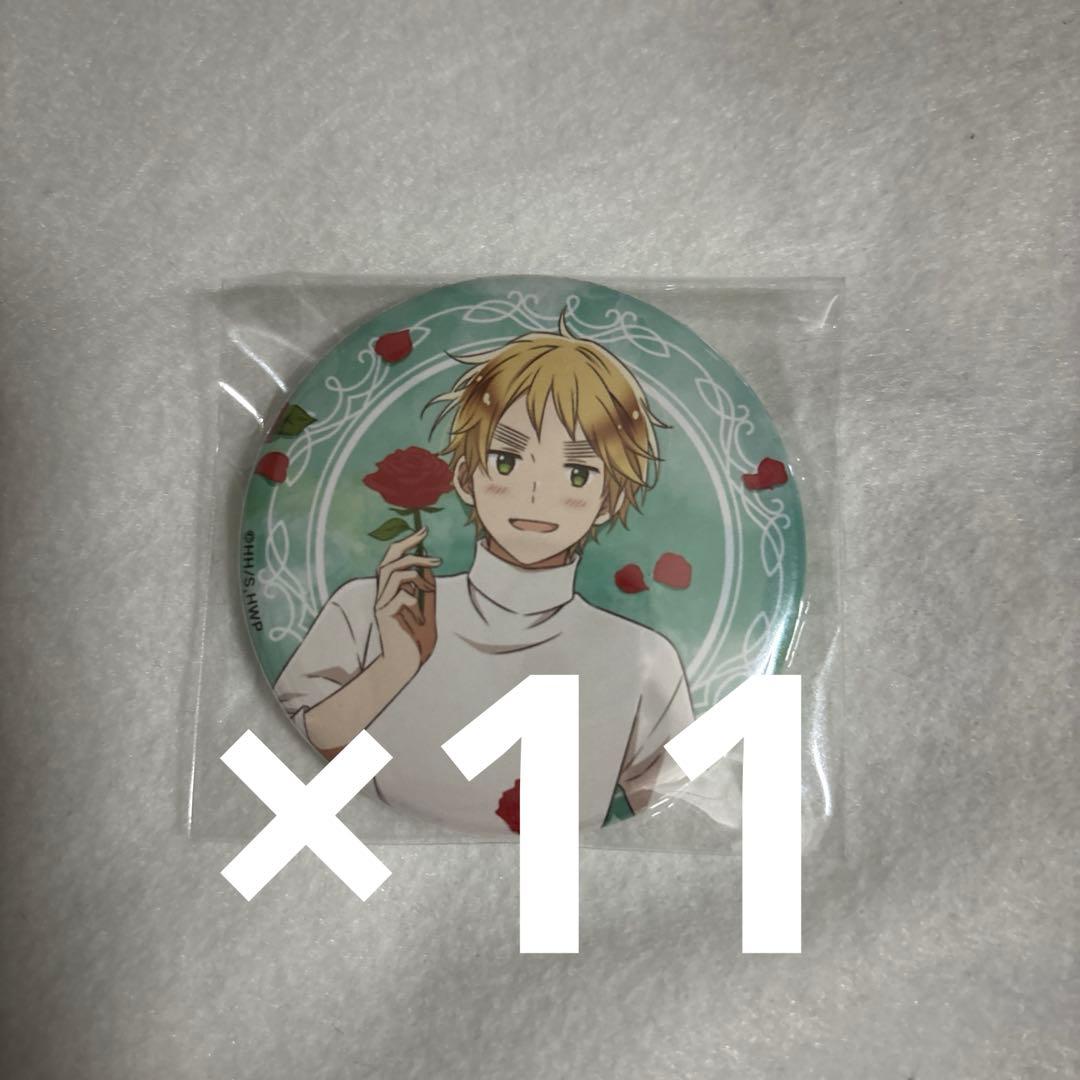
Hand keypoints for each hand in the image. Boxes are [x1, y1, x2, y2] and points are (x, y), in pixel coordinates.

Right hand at [373, 524, 439, 684]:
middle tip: (434, 555)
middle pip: (389, 561)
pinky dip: (414, 601)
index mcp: (390, 590)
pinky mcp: (384, 616)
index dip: (406, 543)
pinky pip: (402, 597)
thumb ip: (425, 588)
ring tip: (429, 591)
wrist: (406, 664)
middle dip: (411, 551)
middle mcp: (381, 595)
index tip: (423, 530)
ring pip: (395, 575)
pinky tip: (419, 617)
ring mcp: (381, 604)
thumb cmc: (415, 638)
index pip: (392, 559)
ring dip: (417, 577)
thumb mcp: (426, 607)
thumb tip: (428, 564)